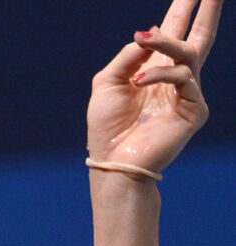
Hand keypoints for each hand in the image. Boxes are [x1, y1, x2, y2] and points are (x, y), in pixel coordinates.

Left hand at [87, 0, 221, 173]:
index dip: (183, 8)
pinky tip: (139, 82)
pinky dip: (160, 75)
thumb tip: (150, 32)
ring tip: (143, 39)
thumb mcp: (108, 83)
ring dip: (164, 42)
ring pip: (187, 52)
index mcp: (154, 71)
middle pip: (198, 36)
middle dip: (206, 10)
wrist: (113, 162)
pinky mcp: (194, 110)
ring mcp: (187, 94)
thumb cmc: (107, 128)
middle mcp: (174, 79)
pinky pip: (184, 78)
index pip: (173, 32)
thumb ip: (127, 56)